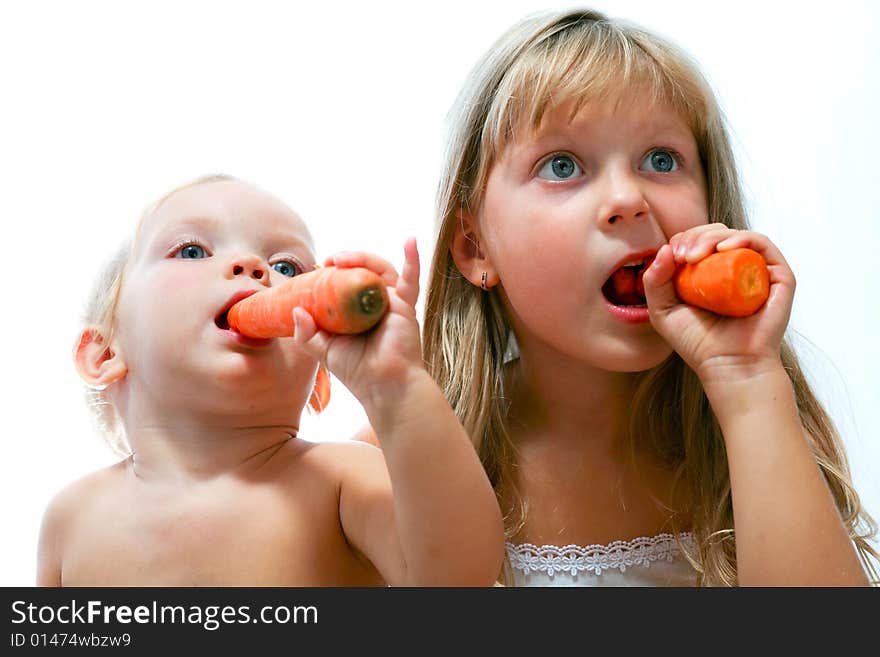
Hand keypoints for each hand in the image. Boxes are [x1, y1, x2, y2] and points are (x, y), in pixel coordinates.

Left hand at [290, 238, 422, 404]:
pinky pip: (411, 279)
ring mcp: (391, 302)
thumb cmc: (358, 371)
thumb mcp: (324, 351)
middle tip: (328, 261)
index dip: (332, 272)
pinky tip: (410, 241)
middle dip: (346, 260)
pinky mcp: (404, 306)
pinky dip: (412, 259)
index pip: (345, 282)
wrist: (383, 386)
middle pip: (362, 271)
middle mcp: (374, 303)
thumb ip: (307, 333)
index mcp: (356, 311)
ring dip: (362, 258)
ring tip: (343, 259)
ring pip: (379, 269)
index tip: (317, 267)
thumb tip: (295, 310)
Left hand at [641, 224, 794, 384]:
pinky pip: (762, 245)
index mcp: (711, 273)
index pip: (697, 241)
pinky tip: (723, 248)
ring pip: (736, 235)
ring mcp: (757, 271)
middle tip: (683, 255)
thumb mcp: (662, 310)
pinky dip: (742, 238)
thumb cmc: (697, 342)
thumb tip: (666, 248)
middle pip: (716, 233)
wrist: (728, 365)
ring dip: (712, 236)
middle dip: (695, 236)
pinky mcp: (778, 276)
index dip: (684, 239)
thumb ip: (655, 280)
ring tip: (696, 254)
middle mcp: (735, 269)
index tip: (672, 255)